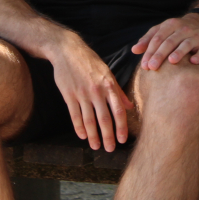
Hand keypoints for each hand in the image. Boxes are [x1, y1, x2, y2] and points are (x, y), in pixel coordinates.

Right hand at [47, 36, 134, 151]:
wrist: (68, 50)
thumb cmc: (90, 62)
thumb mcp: (108, 73)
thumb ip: (119, 91)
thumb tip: (130, 107)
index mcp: (109, 85)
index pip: (118, 111)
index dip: (121, 127)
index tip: (123, 140)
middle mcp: (97, 91)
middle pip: (104, 119)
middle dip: (108, 137)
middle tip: (110, 149)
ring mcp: (82, 93)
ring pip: (89, 120)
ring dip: (93, 136)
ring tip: (96, 146)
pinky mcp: (69, 95)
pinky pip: (75, 115)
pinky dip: (79, 127)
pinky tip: (82, 136)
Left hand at [131, 13, 198, 70]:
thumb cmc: (176, 31)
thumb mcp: (162, 30)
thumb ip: (148, 40)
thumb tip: (134, 50)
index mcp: (170, 25)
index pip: (158, 39)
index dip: (150, 52)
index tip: (144, 65)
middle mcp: (183, 29)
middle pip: (169, 42)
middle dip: (160, 54)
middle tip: (153, 67)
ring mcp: (195, 36)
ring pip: (186, 44)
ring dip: (179, 52)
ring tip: (171, 61)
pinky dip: (198, 56)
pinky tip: (193, 62)